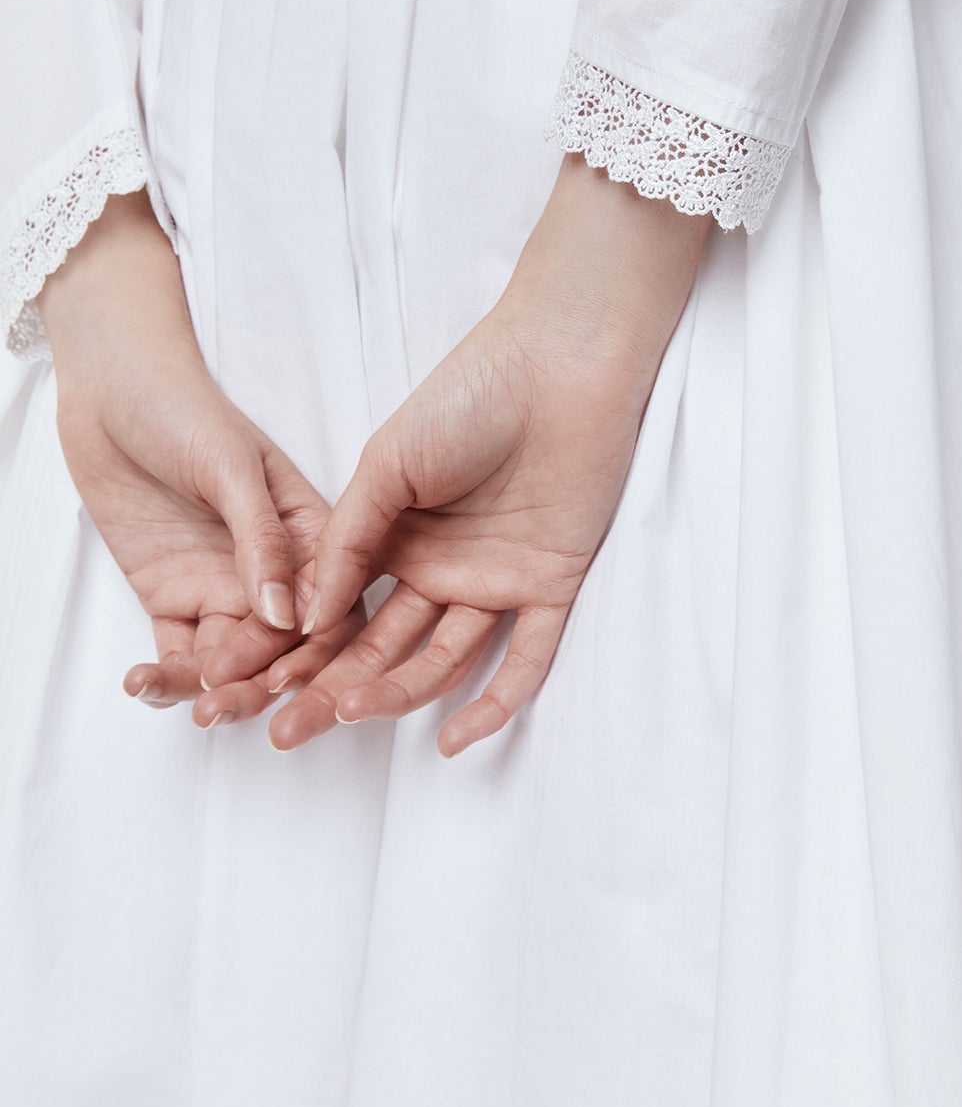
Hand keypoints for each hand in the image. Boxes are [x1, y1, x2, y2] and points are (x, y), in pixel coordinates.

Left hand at [40, 191, 359, 722]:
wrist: (109, 390)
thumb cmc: (182, 409)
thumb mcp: (231, 466)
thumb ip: (260, 539)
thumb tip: (285, 614)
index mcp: (310, 535)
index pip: (331, 606)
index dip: (315, 649)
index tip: (287, 675)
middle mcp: (273, 571)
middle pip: (283, 647)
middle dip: (261, 682)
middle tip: (229, 705)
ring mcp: (223, 587)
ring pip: (231, 659)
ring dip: (213, 688)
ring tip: (190, 705)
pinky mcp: (174, 597)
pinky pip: (178, 651)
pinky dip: (167, 676)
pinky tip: (146, 684)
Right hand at [263, 155, 710, 755]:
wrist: (556, 366)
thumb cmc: (467, 396)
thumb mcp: (386, 464)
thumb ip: (349, 540)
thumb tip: (304, 617)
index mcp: (396, 537)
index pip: (346, 610)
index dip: (305, 653)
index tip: (259, 691)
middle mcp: (442, 569)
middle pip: (385, 646)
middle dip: (335, 690)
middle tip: (290, 729)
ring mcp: (495, 581)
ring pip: (442, 658)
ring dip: (396, 692)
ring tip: (346, 714)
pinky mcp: (550, 587)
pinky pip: (524, 659)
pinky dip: (494, 702)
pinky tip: (454, 740)